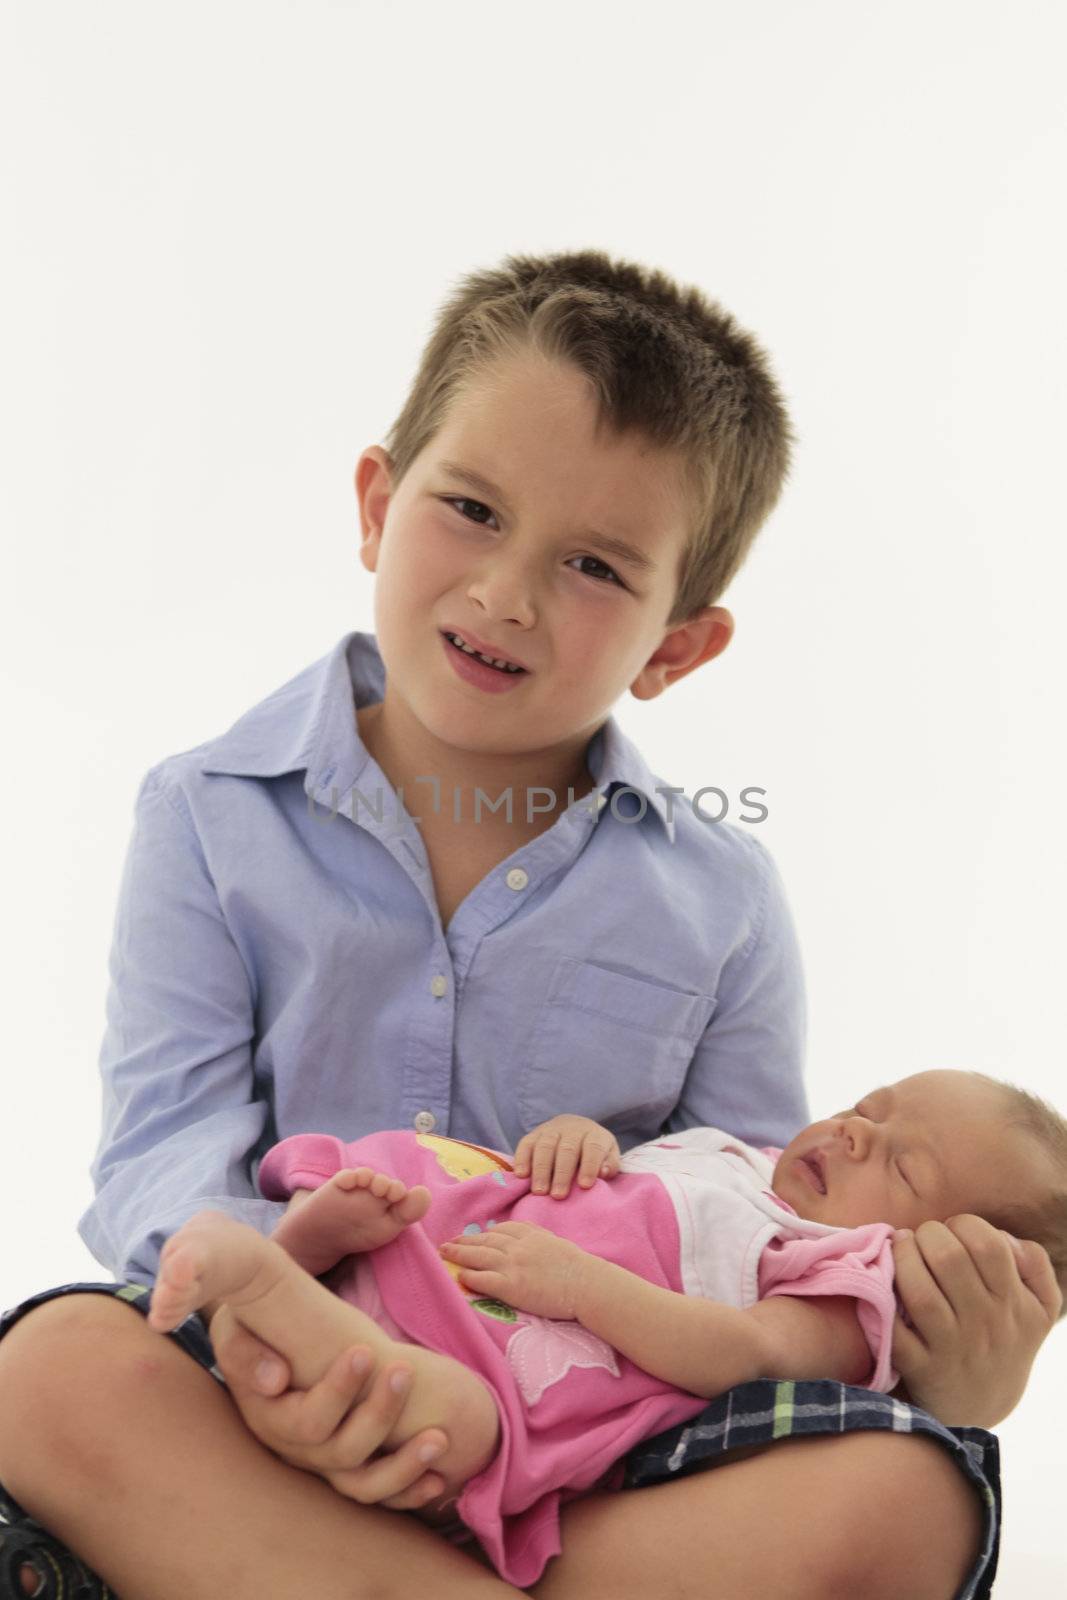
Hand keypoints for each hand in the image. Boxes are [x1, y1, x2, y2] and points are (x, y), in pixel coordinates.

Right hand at [208, 1306, 449, 1509]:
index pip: (308, 1421)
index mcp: (268, 1418)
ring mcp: (322, 1464)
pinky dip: (409, 1491)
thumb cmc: (253, 1328)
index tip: (365, 1351)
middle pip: (343, 1451)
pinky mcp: (345, 1468)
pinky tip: (439, 1479)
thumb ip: (243, 1350)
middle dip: (380, 1413)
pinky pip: (378, 1495)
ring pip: (364, 1485)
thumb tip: (275, 1379)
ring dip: (405, 1465)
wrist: (263, 1343)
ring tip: (440, 1438)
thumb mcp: (235, 1329)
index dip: (339, 1391)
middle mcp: (295, 1450)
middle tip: (405, 1372)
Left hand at [439, 1220, 593, 1319]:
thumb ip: (536, 1238)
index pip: (501, 1229)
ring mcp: (513, 1264)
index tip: (472, 1236)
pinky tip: (460, 1277)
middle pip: (485, 1240)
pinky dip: (470, 1276)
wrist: (586, 1284)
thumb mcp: (555, 1243)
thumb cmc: (577, 1267)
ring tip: (446, 1254)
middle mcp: (518, 1246)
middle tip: (447, 1243)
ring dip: (459, 1254)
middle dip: (464, 1241)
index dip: (484, 1233)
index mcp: (530, 1234)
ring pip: (479, 1256)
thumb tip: (523, 1239)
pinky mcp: (512, 1286)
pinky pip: (484, 1279)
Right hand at [513, 1115, 621, 1197]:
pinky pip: (526, 1144)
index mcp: (594, 1134)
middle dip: (562, 1173)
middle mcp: (572, 1129)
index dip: (589, 1165)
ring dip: (541, 1170)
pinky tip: (522, 1176)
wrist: (576, 1129)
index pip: (593, 1147)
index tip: (585, 1185)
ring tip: (539, 1192)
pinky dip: (522, 1159)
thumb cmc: (594, 1152)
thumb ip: (609, 1165)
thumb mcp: (608, 1155)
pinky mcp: (533, 1134)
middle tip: (558, 1196)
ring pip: (545, 1146)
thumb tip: (603, 1172)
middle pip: (567, 1149)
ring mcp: (551, 1130)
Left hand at [891, 1214, 1061, 1426]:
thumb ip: (1035, 1264)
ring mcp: (952, 1347)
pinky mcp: (922, 1369)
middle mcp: (985, 1324)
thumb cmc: (1005, 1339)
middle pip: (948, 1258)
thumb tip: (1005, 1238)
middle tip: (920, 1239)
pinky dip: (883, 1304)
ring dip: (901, 1259)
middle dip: (927, 1234)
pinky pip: (896, 1333)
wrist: (982, 1404)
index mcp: (1014, 1302)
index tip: (952, 1231)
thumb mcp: (1039, 1307)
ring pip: (920, 1292)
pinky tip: (882, 1285)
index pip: (988, 1244)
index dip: (963, 1224)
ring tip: (898, 1249)